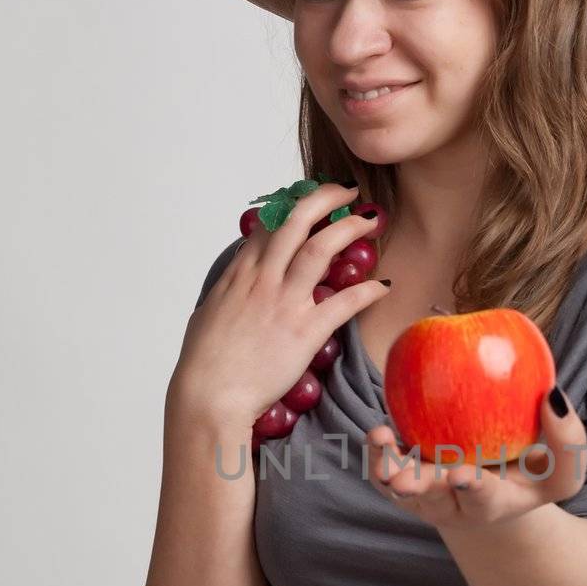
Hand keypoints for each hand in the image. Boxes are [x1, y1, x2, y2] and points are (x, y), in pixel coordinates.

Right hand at [172, 181, 387, 426]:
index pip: (269, 226)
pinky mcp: (305, 331)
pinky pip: (343, 303)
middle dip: (325, 198)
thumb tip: (236, 284)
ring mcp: (285, 303)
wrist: (209, 394)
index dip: (292, 207)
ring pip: (320, 249)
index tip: (310, 202)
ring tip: (370, 219)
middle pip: (296, 222)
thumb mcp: (209, 313)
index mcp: (240, 275)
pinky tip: (382, 284)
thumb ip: (228, 292)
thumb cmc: (204, 361)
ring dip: (349, 228)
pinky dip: (366, 291)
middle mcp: (264, 280)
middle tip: (346, 190)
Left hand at [365, 386, 586, 531]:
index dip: (473, 489)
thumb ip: (567, 439)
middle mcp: (451, 505)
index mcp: (492, 505)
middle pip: (432, 499)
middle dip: (420, 487)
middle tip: (405, 479)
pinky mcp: (400, 477)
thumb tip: (552, 396)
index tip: (465, 476)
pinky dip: (375, 453)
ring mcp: (422, 494)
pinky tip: (377, 432)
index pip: (483, 500)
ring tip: (380, 441)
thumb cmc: (529, 473)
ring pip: (398, 488)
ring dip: (386, 467)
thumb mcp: (561, 466)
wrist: (492, 486)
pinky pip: (382, 469)